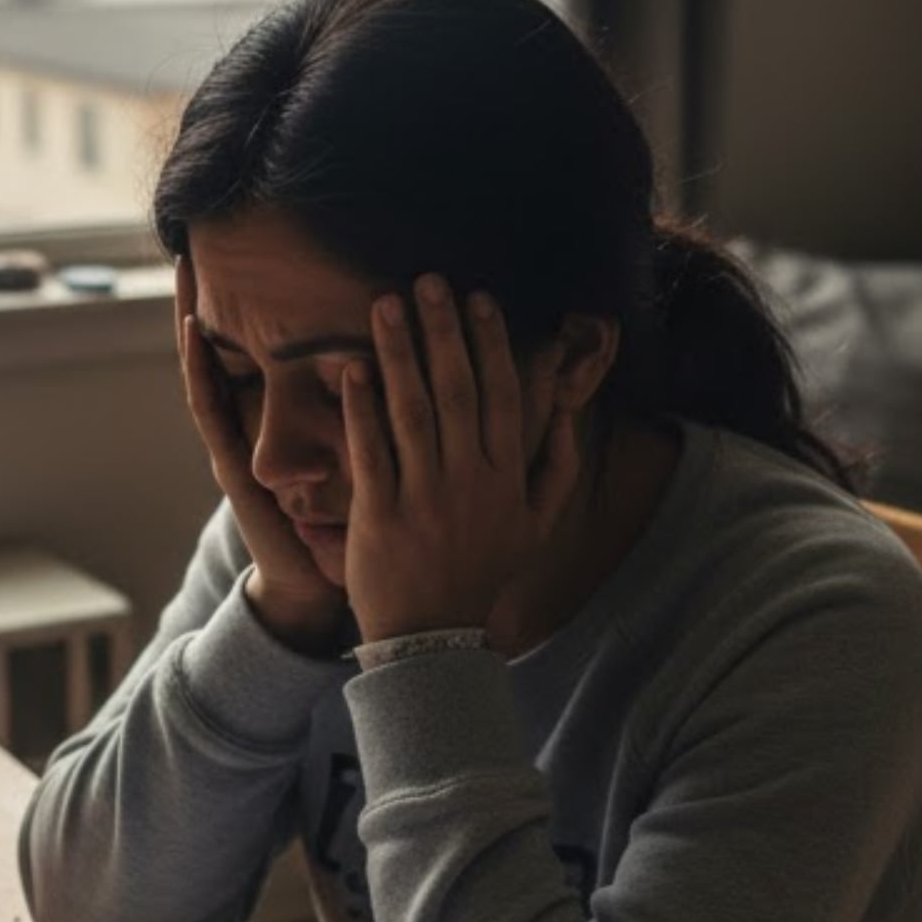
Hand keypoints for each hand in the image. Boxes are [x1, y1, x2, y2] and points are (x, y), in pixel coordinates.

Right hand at [175, 256, 349, 649]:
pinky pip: (210, 412)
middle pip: (226, 352)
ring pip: (208, 370)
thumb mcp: (362, 452)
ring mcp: (235, 446)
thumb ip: (374, 411)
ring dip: (191, 320)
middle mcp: (250, 429)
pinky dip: (198, 370)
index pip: (259, 353)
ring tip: (182, 270)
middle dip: (209, 300)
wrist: (321, 586)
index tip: (251, 252)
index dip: (252, 307)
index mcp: (279, 423)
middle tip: (196, 239)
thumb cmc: (346, 523)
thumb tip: (411, 357)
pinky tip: (191, 332)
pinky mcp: (234, 470)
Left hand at [341, 275, 580, 642]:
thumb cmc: (483, 575)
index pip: (502, 395)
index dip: (491, 344)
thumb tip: (568, 413)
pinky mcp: (380, 513)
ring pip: (413, 411)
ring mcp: (424, 495)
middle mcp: (470, 480)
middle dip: (443, 331)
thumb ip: (558, 469)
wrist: (434, 639)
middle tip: (428, 281)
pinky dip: (363, 407)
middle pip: (457, 390)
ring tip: (386, 305)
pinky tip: (353, 367)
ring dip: (399, 353)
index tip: (479, 299)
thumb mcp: (537, 528)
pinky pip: (372, 450)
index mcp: (508, 477)